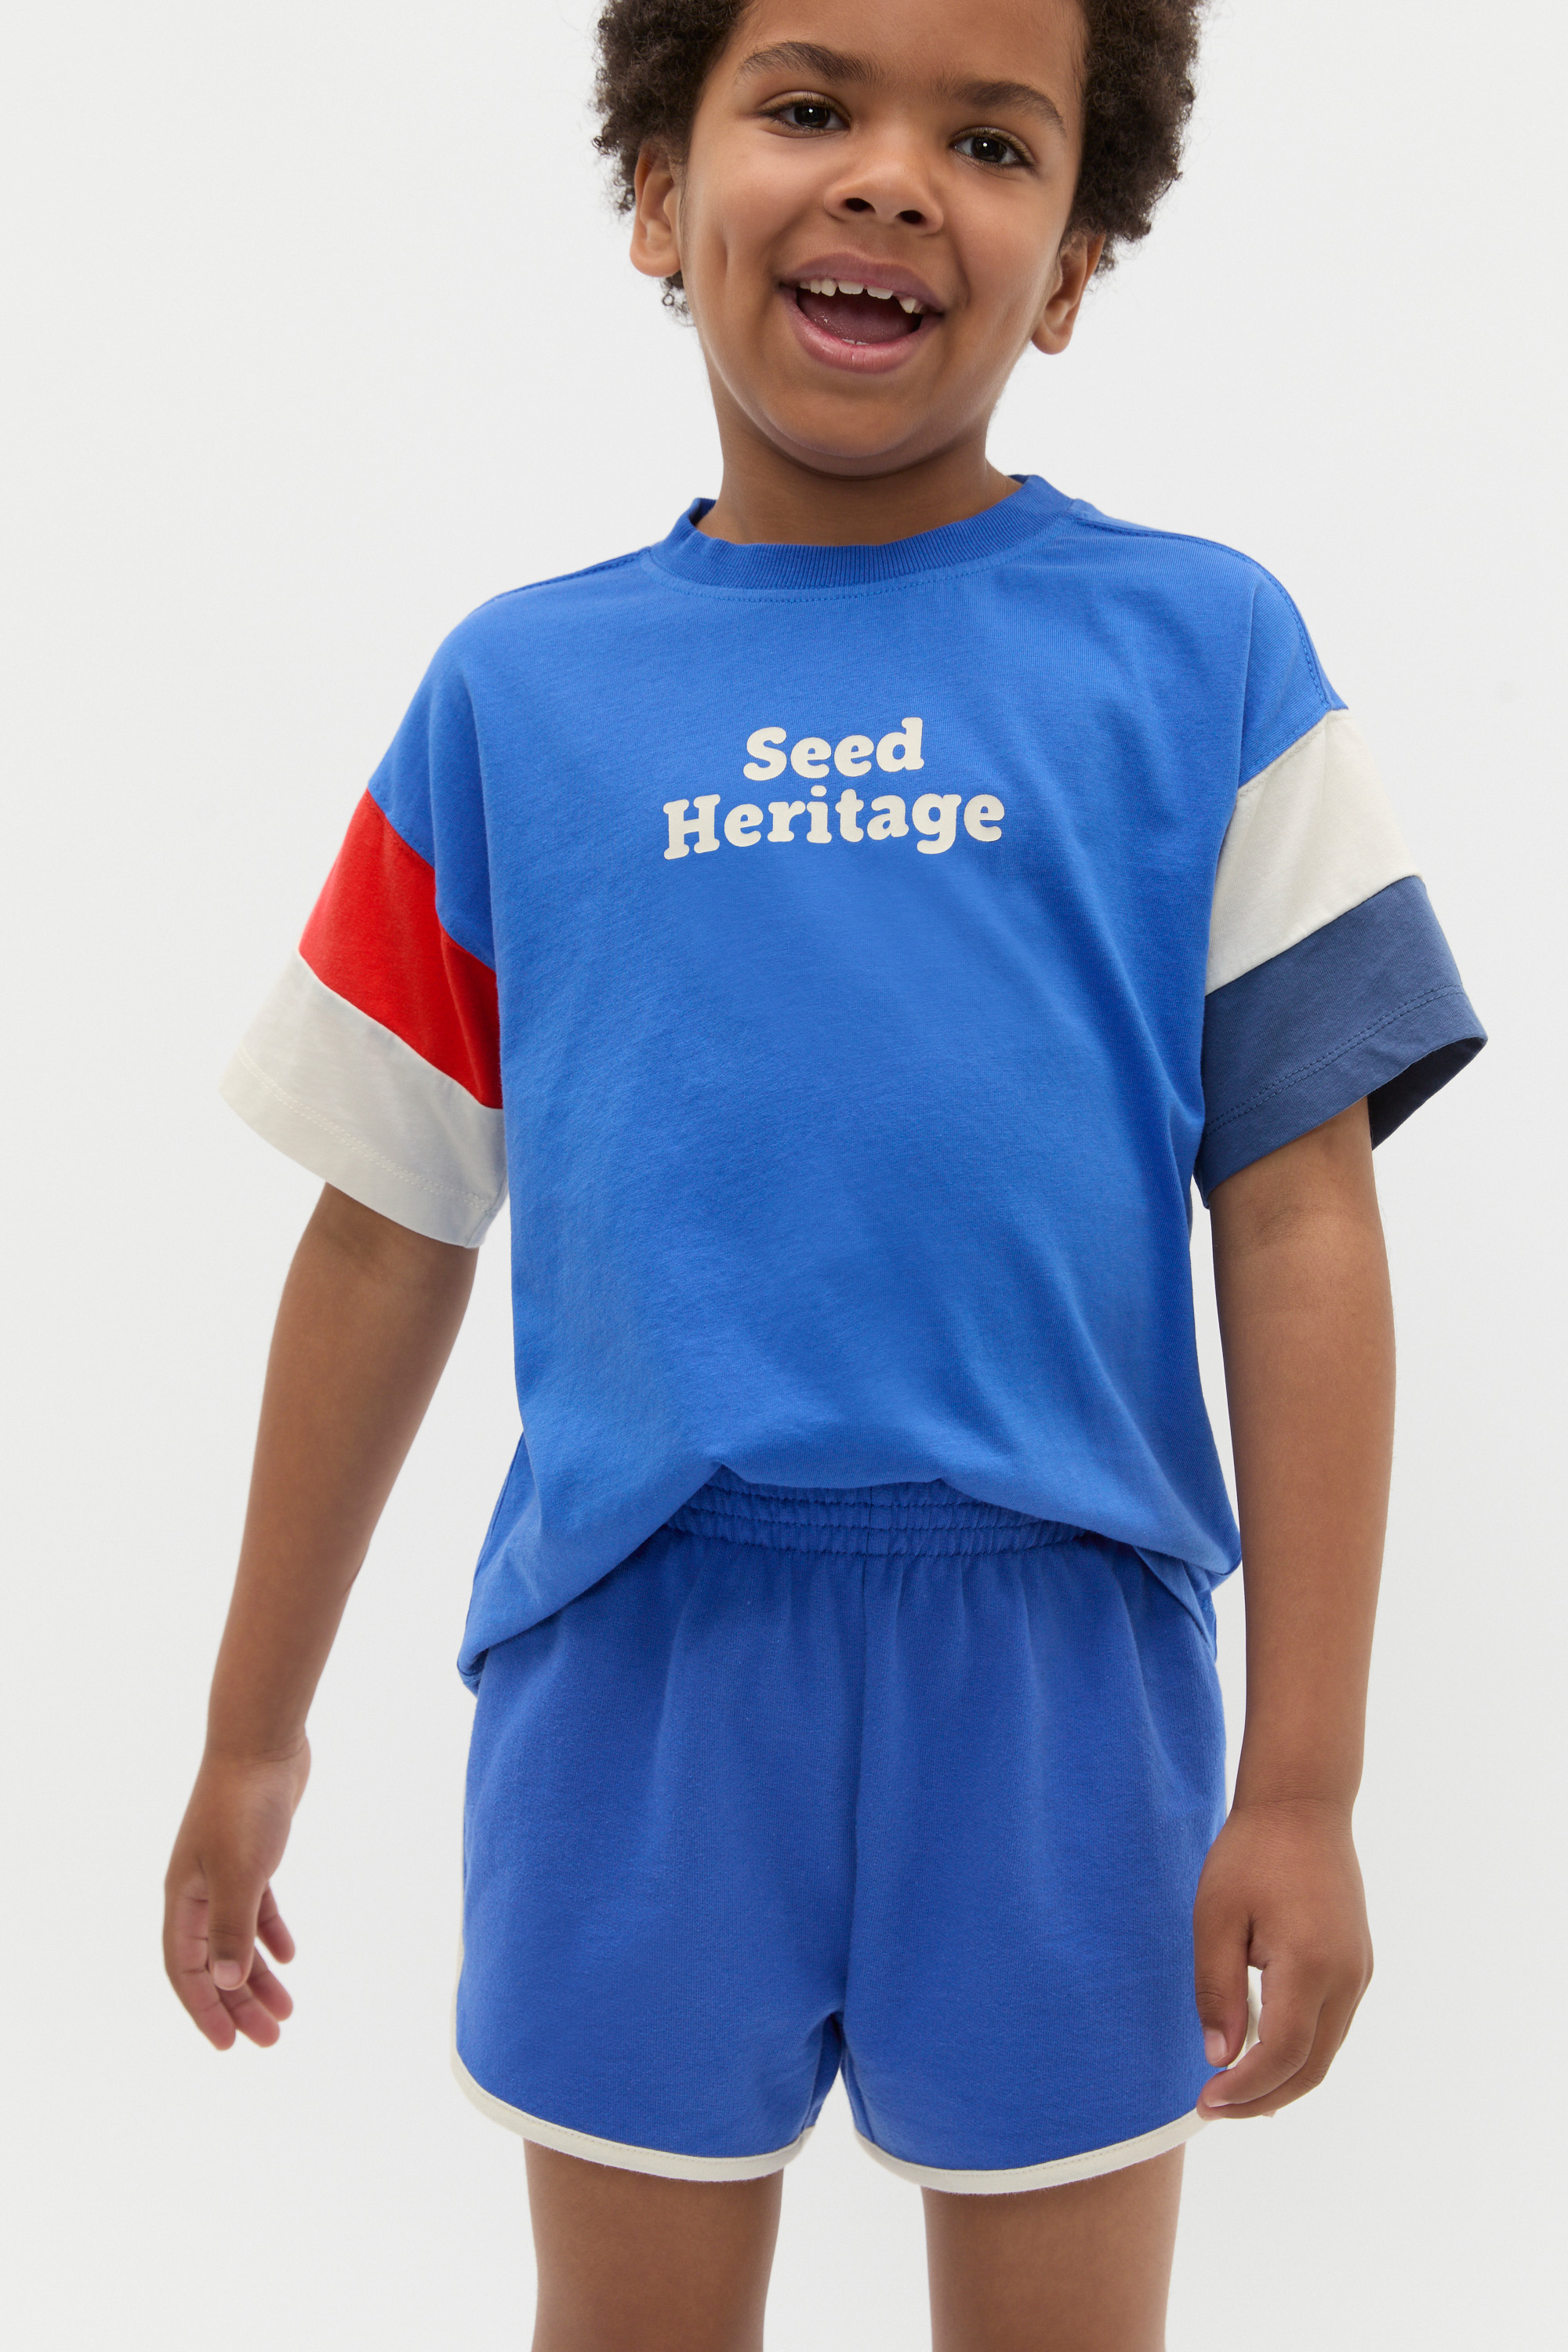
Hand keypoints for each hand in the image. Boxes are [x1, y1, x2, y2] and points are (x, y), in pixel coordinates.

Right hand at [163, 1742, 310, 2049]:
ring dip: (258, 1976)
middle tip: (270, 2038)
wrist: (262, 1743)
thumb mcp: (240, 1872)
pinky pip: (256, 1908)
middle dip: (239, 2003)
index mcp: (184, 1898)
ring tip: (286, 2011)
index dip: (204, 2010)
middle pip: (215, 1962)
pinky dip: (270, 1934)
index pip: (186, 1969)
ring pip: (238, 1938)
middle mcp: (198, 1890)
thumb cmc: (245, 1805)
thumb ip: (232, 1928)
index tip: (228, 2045)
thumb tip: (224, 1983)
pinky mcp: (253, 1855)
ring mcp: (224, 1872)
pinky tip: (289, 1957)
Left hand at [1192, 1798, 1372, 2118]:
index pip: (1283, 2054)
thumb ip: (1218, 1991)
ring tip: (1233, 2094)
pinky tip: (1263, 2056)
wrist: (1302, 1806)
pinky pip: (1331, 2027)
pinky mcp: (1358, 1965)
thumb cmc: (1250, 1854)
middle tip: (1213, 2108)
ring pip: (1325, 2052)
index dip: (1246, 2089)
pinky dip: (1300, 2053)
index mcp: (1311, 1964)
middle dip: (1263, 2099)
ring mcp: (1359, 1973)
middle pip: (1311, 2068)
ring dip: (1282, 2080)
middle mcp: (1347, 1978)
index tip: (1205, 2101)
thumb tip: (1220, 2059)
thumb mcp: (1215, 1918)